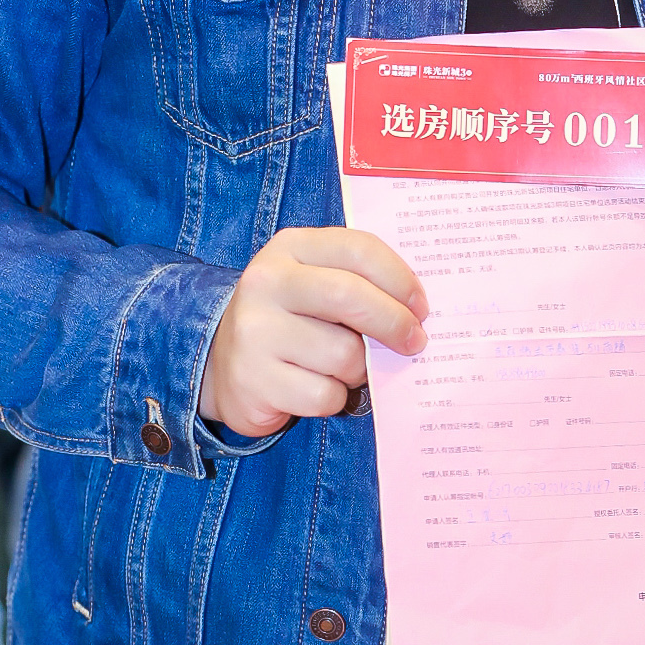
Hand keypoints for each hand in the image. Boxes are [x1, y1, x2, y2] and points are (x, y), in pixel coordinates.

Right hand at [200, 226, 427, 438]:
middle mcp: (266, 282)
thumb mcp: (315, 282)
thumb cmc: (290, 318)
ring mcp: (255, 331)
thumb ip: (358, 282)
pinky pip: (323, 395)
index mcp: (290, 247)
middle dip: (394, 323)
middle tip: (414, 342)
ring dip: (359, 369)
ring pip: (343, 354)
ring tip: (344, 367)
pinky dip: (333, 397)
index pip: (357, 248)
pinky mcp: (253, 380)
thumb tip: (417, 311)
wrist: (222, 364)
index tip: (421, 306)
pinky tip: (315, 386)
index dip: (399, 278)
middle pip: (349, 296)